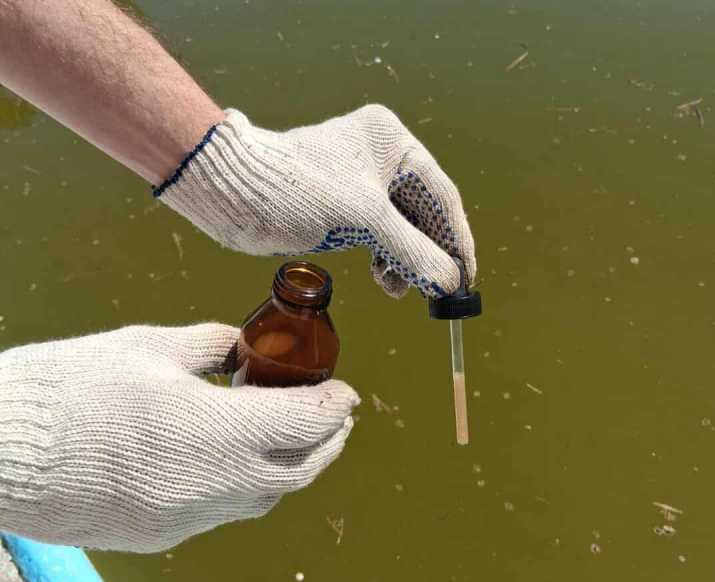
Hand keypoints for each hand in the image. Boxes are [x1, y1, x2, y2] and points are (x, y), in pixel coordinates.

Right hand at [0, 324, 358, 552]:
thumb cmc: (69, 387)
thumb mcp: (147, 347)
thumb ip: (210, 345)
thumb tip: (242, 345)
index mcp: (214, 430)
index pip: (306, 422)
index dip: (334, 405)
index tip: (345, 393)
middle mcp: (212, 483)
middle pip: (300, 470)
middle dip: (328, 443)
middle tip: (337, 419)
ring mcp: (188, 518)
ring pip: (266, 499)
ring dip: (291, 470)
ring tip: (297, 442)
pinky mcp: (162, 536)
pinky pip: (224, 513)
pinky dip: (245, 488)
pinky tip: (237, 465)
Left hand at [156, 105, 475, 297]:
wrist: (234, 195)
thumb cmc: (297, 190)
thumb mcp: (365, 219)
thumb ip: (412, 250)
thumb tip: (449, 282)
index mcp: (392, 143)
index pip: (441, 196)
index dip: (457, 240)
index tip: (467, 277)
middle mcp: (381, 160)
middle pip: (423, 215)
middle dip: (430, 255)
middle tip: (440, 292)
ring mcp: (361, 186)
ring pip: (402, 230)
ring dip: (407, 263)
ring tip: (403, 290)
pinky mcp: (343, 209)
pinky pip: (379, 239)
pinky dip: (386, 262)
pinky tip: (385, 282)